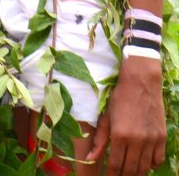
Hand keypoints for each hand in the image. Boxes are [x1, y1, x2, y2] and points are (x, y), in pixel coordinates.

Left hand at [90, 56, 165, 173]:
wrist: (140, 83)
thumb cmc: (119, 99)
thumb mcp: (105, 117)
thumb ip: (99, 140)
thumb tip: (89, 158)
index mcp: (120, 136)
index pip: (116, 165)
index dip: (111, 175)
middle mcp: (138, 141)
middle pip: (131, 170)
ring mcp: (152, 140)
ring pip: (145, 168)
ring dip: (136, 174)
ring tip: (128, 175)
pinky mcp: (162, 138)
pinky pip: (157, 160)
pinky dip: (150, 166)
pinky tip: (143, 165)